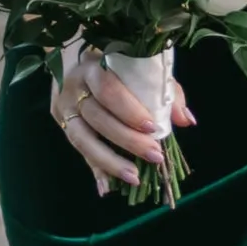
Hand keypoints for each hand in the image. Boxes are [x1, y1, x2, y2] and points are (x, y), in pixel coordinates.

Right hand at [50, 54, 190, 197]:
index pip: (108, 90)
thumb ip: (165, 91)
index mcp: (92, 68)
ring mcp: (63, 108)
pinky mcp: (61, 123)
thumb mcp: (141, 69)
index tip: (152, 127)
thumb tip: (185, 120)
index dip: (129, 111)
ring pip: (82, 139)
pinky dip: (95, 169)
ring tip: (134, 177)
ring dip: (109, 161)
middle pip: (97, 117)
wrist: (71, 58)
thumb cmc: (114, 64)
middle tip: (154, 155)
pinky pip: (79, 150)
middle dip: (127, 140)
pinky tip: (107, 187)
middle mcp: (73, 88)